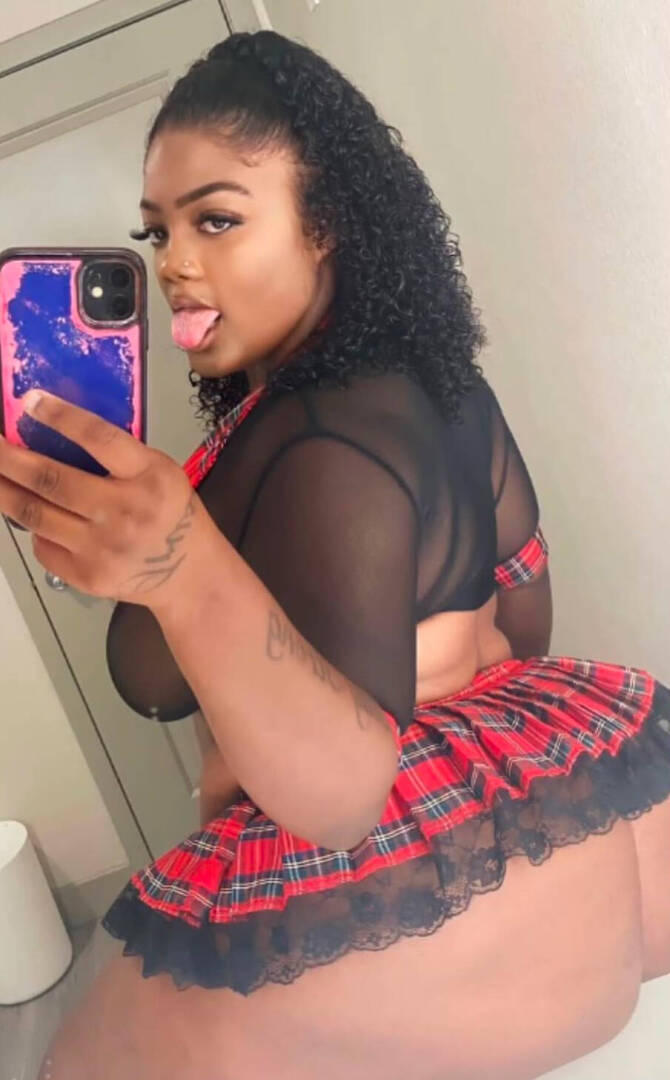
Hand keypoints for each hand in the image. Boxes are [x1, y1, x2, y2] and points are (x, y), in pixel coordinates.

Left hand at [0, 390, 206, 606]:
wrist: (190, 574)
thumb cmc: (171, 512)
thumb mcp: (159, 472)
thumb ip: (118, 456)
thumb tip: (51, 434)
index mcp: (149, 476)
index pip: (99, 439)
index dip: (60, 417)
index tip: (29, 400)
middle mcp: (125, 512)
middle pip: (52, 480)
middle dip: (9, 458)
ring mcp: (103, 548)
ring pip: (34, 515)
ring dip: (3, 492)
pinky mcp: (88, 576)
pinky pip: (44, 546)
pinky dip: (34, 530)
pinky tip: (35, 517)